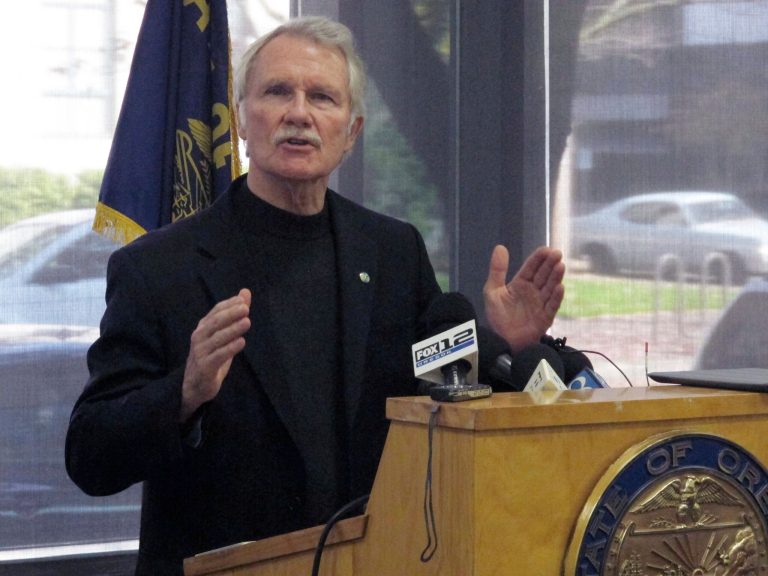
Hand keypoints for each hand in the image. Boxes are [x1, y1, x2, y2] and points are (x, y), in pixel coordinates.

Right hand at [180, 289, 251, 420]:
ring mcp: (200, 352)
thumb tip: (245, 292)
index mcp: (203, 327)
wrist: (195, 385)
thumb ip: (234, 315)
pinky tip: (241, 342)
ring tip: (247, 322)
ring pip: (217, 338)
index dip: (228, 305)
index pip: (215, 311)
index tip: (243, 300)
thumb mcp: (224, 334)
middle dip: (230, 314)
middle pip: (215, 323)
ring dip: (233, 329)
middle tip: (245, 309)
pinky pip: (218, 356)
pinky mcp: (205, 367)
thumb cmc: (212, 356)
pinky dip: (230, 349)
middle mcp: (199, 337)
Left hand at [483, 245, 563, 351]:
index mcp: (521, 283)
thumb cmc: (497, 317)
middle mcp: (533, 291)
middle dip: (550, 264)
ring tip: (560, 266)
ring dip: (556, 277)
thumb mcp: (492, 291)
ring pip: (550, 288)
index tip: (546, 249)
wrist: (500, 340)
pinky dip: (556, 297)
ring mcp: (540, 304)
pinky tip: (560, 287)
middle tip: (557, 254)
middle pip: (543, 275)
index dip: (538, 258)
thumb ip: (497, 270)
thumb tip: (500, 247)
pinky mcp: (545, 318)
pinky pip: (552, 306)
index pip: (531, 268)